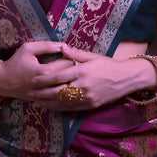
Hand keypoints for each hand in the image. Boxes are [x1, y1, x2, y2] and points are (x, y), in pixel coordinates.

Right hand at [0, 41, 75, 99]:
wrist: (2, 81)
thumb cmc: (15, 63)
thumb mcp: (28, 48)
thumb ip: (46, 45)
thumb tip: (62, 44)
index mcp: (43, 71)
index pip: (66, 64)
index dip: (72, 57)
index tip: (73, 53)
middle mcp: (45, 85)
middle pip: (69, 78)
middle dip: (74, 70)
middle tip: (76, 63)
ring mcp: (44, 96)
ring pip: (65, 91)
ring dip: (71, 82)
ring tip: (72, 74)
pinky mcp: (43, 101)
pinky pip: (58, 98)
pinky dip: (64, 92)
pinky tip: (66, 85)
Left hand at [33, 45, 156, 110]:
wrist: (127, 78)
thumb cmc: (109, 64)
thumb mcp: (93, 56)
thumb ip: (75, 54)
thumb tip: (61, 47)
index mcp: (82, 71)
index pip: (59, 76)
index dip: (44, 79)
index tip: (33, 79)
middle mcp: (83, 86)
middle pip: (58, 91)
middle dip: (42, 93)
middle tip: (29, 92)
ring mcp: (87, 97)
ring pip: (63, 102)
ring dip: (48, 103)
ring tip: (35, 102)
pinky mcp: (91, 106)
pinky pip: (72, 109)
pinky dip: (60, 109)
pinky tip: (51, 108)